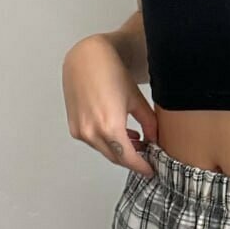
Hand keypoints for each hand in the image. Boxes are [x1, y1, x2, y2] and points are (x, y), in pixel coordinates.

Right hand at [61, 36, 157, 174]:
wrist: (85, 58)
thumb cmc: (110, 72)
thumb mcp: (136, 99)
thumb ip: (148, 123)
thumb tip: (154, 139)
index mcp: (109, 127)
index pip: (129, 158)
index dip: (141, 166)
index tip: (151, 170)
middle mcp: (92, 132)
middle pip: (116, 157)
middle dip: (132, 159)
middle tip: (147, 155)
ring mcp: (80, 131)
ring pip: (104, 150)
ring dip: (119, 149)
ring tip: (135, 139)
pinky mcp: (74, 127)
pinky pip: (93, 142)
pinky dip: (107, 141)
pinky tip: (118, 131)